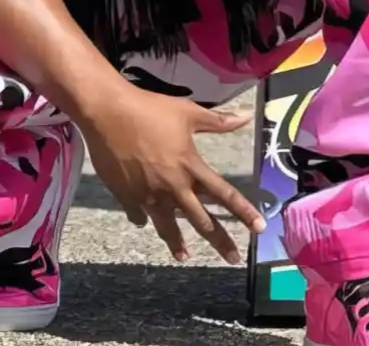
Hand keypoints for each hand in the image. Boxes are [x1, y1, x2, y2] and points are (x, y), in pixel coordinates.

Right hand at [80, 83, 263, 263]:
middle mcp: (173, 187)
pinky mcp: (126, 197)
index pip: (224, 194)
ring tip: (184, 257)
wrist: (109, 114)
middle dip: (219, 241)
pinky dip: (143, 218)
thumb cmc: (151, 109)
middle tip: (233, 258)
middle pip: (201, 221)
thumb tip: (247, 117)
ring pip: (168, 227)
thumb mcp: (188, 112)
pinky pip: (138, 215)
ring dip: (177, 243)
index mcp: (190, 167)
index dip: (244, 212)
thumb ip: (218, 121)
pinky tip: (145, 222)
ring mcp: (148, 195)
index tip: (260, 228)